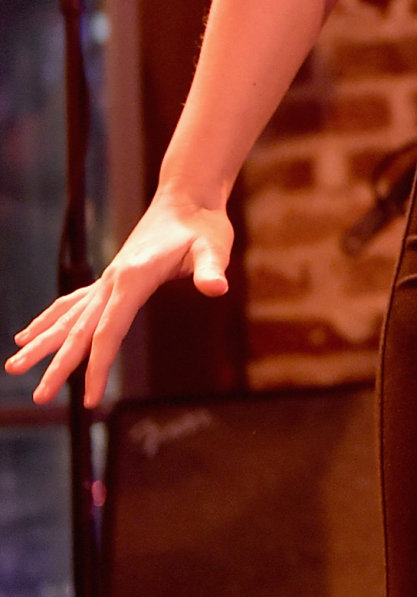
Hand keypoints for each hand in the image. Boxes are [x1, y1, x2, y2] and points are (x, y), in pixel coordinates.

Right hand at [6, 191, 233, 406]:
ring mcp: (108, 279)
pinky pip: (73, 303)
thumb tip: (217, 288)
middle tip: (39, 398)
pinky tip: (29, 333)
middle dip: (58, 366)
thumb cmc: (202, 225)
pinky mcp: (111, 277)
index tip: (89, 399)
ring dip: (42, 343)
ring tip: (14, 366)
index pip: (108, 332)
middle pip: (79, 331)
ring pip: (68, 318)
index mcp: (132, 279)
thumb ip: (211, 268)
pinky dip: (50, 319)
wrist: (187, 197)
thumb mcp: (213, 246)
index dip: (97, 367)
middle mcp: (112, 280)